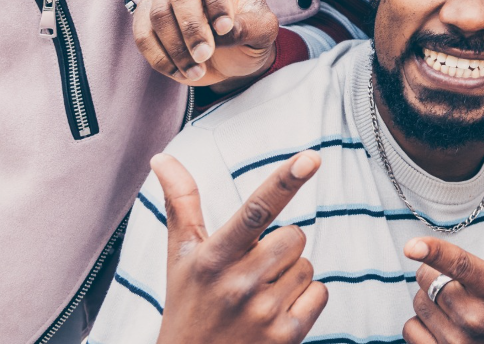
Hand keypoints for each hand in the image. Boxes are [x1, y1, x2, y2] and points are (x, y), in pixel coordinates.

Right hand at [133, 0, 278, 88]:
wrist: (233, 53)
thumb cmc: (248, 32)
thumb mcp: (263, 30)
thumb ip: (252, 26)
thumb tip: (225, 31)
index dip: (217, 0)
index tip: (225, 28)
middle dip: (191, 26)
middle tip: (204, 54)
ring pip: (159, 14)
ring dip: (176, 47)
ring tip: (197, 69)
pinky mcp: (146, 16)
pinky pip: (143, 35)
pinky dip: (159, 57)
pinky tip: (181, 71)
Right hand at [154, 150, 326, 343]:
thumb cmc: (188, 306)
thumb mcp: (180, 257)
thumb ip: (180, 203)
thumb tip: (163, 157)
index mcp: (214, 257)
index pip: (255, 210)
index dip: (285, 181)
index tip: (311, 158)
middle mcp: (239, 283)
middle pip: (294, 235)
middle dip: (279, 248)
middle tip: (250, 272)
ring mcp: (264, 312)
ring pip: (307, 265)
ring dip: (289, 277)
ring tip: (256, 298)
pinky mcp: (286, 336)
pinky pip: (320, 293)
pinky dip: (305, 301)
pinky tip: (274, 315)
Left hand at [403, 162, 483, 343]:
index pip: (459, 265)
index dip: (433, 252)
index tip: (411, 245)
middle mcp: (475, 316)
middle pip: (427, 278)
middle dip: (437, 272)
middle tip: (463, 281)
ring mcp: (458, 341)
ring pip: (417, 303)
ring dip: (430, 297)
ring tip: (459, 303)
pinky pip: (410, 329)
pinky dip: (422, 323)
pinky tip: (447, 323)